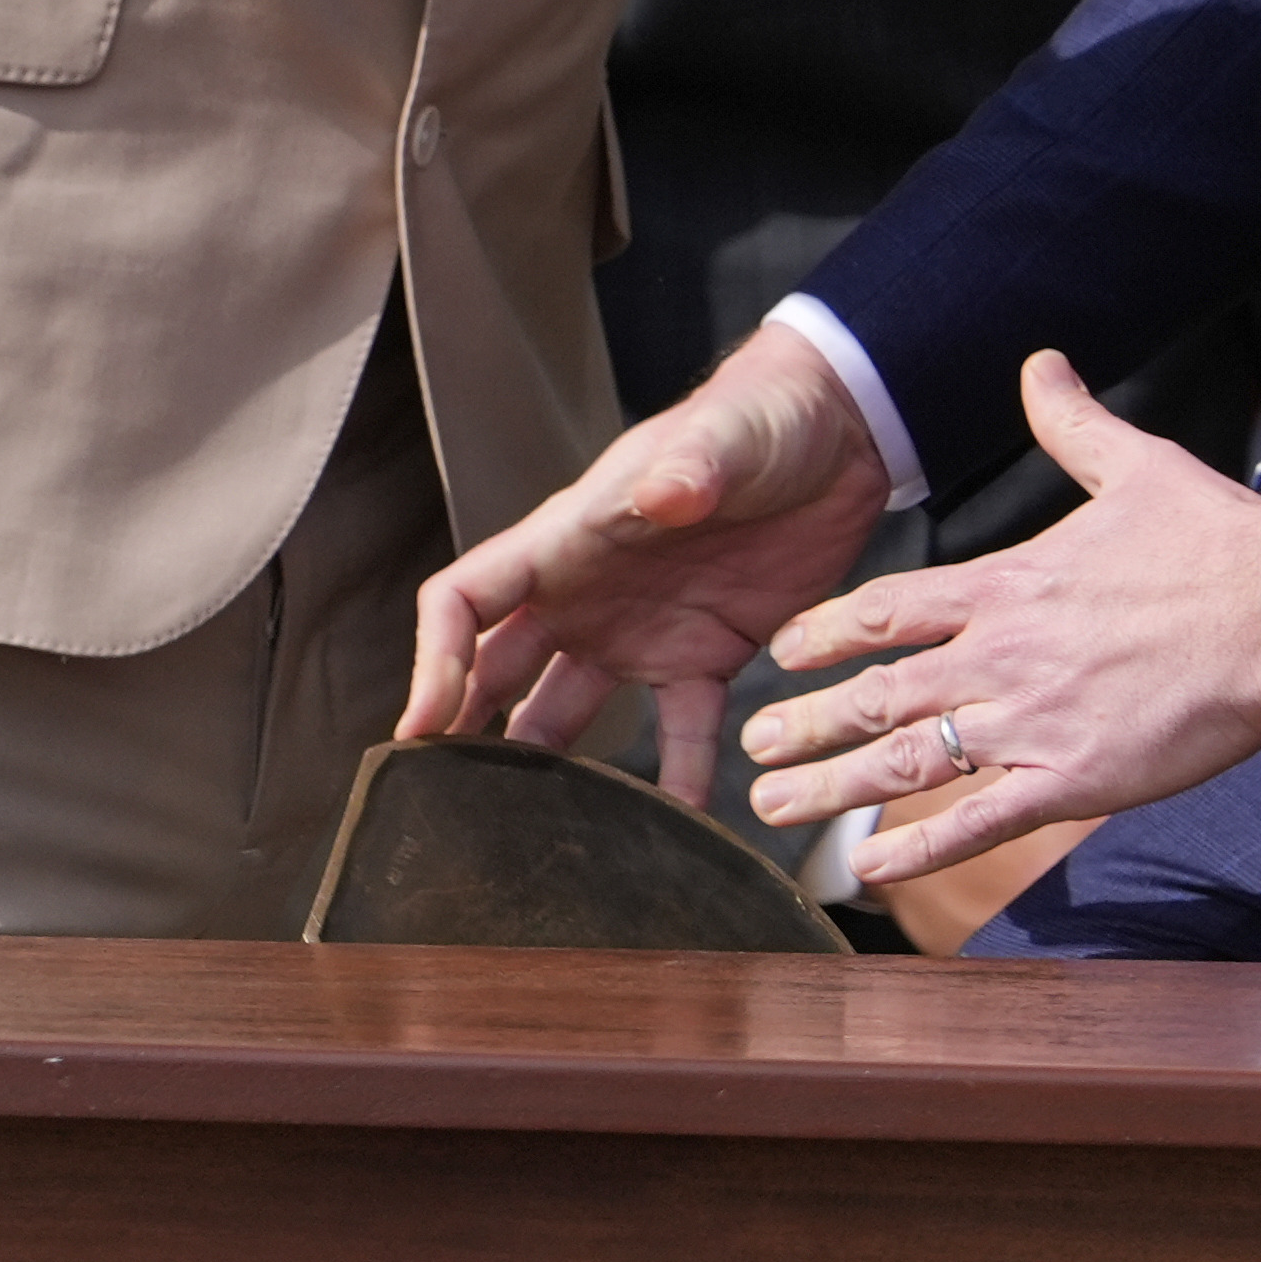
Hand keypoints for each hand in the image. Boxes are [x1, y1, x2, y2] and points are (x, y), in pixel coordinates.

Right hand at [397, 324, 898, 807]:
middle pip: (498, 672)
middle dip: (466, 735)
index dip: (433, 661)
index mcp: (568, 541)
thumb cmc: (761, 416)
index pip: (465, 602)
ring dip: (553, 774)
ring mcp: (642, 633)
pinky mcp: (708, 657)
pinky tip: (677, 840)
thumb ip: (689, 468)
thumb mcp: (723, 437)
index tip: (420, 732)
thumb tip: (658, 495)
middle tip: (443, 814)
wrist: (841, 435)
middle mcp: (587, 596)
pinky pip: (680, 736)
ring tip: (537, 844)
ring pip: (570, 714)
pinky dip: (675, 788)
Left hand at [743, 352, 1260, 892]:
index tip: (781, 651)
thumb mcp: (1134, 465)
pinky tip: (873, 868)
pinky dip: (919, 848)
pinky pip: (978, 821)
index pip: (891, 608)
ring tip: (774, 809)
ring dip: (833, 788)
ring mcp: (1032, 722)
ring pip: (908, 761)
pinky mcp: (1073, 779)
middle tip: (752, 746)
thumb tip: (1041, 364)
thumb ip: (1072, 424)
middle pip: (878, 692)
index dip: (828, 631)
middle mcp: (1003, 654)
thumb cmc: (1212, 540)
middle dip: (806, 722)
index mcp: (1009, 583)